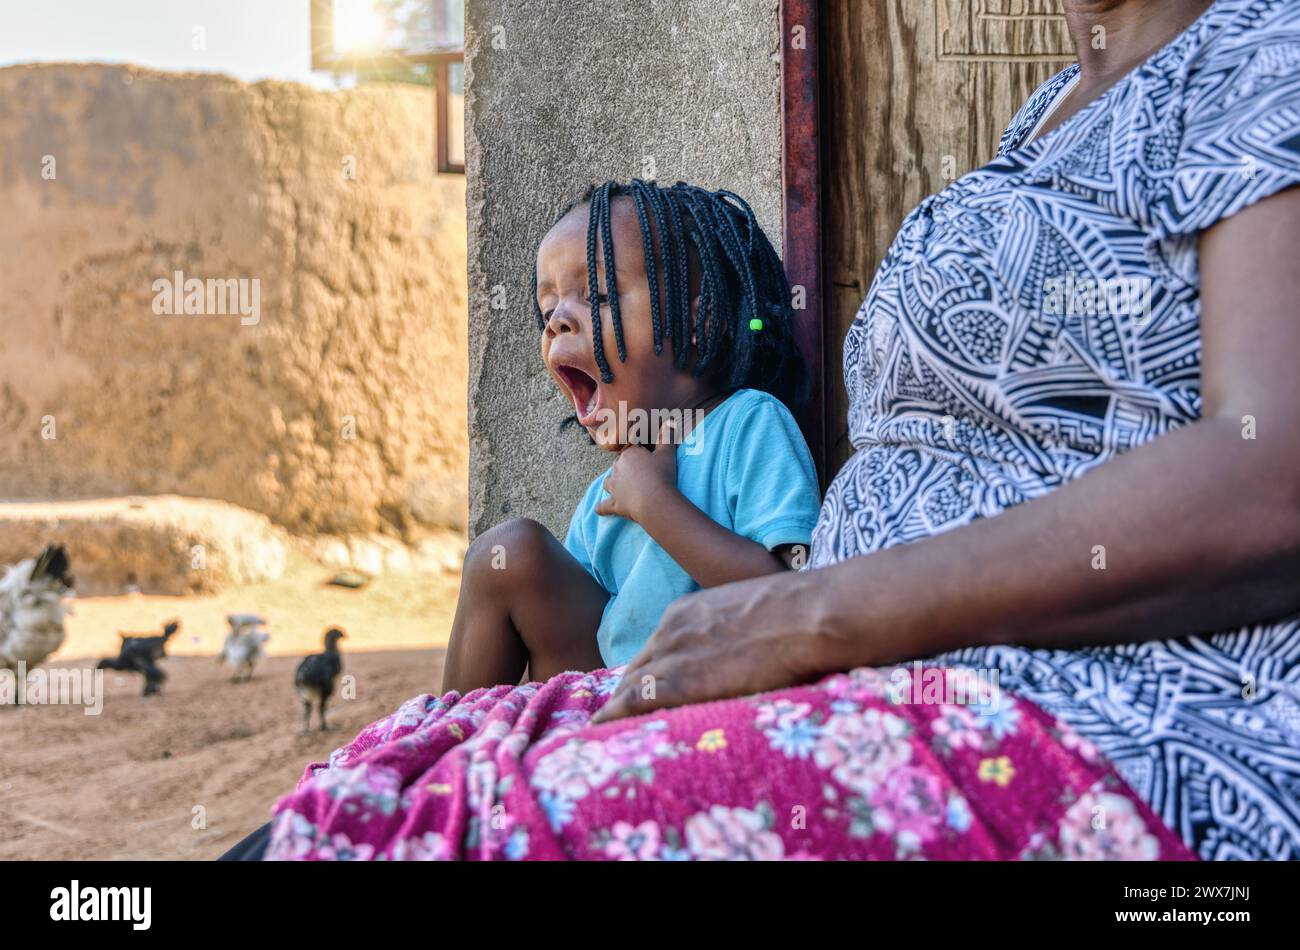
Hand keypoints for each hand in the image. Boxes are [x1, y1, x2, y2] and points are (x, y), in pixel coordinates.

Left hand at [591, 567, 838, 723]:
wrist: (808, 615)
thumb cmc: (802, 615)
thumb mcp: (753, 615)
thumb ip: (738, 635)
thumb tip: (753, 655)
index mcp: (686, 613)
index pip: (656, 652)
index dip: (648, 677)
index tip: (645, 696)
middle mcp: (669, 631)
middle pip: (634, 670)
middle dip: (626, 696)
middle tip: (621, 724)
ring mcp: (670, 656)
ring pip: (628, 689)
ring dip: (620, 713)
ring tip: (610, 738)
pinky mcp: (676, 682)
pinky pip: (629, 705)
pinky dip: (612, 721)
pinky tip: (600, 737)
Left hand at [594, 420, 678, 522]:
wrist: (655, 500)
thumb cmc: (661, 474)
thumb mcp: (667, 453)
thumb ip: (667, 437)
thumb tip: (670, 422)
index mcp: (629, 455)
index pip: (632, 450)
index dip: (641, 454)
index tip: (649, 458)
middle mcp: (617, 469)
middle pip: (619, 465)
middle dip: (625, 467)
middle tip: (637, 472)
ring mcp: (614, 487)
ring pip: (608, 482)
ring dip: (612, 483)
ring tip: (617, 485)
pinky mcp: (614, 504)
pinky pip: (604, 506)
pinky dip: (602, 508)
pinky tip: (599, 510)